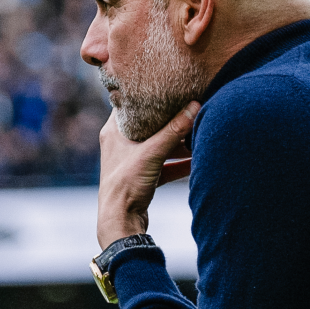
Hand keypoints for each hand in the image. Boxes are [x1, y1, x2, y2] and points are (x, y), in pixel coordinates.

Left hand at [96, 102, 197, 248]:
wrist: (120, 222)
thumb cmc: (126, 185)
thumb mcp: (152, 153)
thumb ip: (174, 131)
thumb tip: (195, 106)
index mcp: (113, 131)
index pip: (129, 103)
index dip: (146, 94)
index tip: (166, 87)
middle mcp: (120, 143)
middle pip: (147, 124)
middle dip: (169, 120)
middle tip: (188, 109)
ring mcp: (131, 161)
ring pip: (157, 145)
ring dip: (176, 143)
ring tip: (196, 136)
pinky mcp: (141, 177)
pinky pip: (162, 165)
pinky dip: (177, 163)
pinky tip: (196, 160)